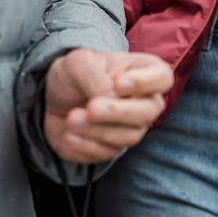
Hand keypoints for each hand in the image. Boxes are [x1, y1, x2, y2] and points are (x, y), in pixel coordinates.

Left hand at [44, 49, 173, 163]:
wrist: (55, 99)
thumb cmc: (76, 74)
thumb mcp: (79, 63)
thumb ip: (96, 77)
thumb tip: (108, 97)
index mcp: (144, 72)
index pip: (162, 78)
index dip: (145, 83)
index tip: (118, 84)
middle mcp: (145, 101)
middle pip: (148, 112)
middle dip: (119, 112)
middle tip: (92, 107)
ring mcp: (132, 127)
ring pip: (129, 136)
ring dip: (98, 130)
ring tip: (72, 118)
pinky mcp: (112, 147)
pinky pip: (108, 153)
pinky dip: (86, 145)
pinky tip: (69, 134)